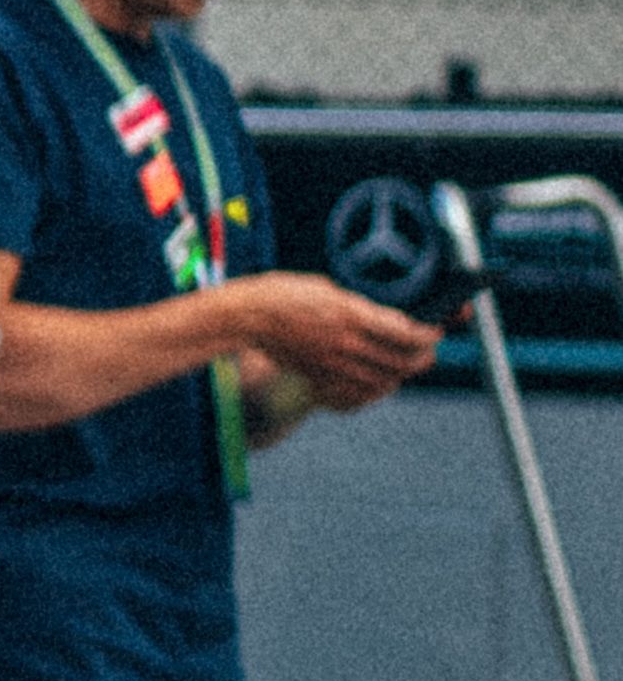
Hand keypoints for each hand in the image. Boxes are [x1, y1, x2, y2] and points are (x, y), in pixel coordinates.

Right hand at [235, 271, 438, 411]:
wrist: (245, 317)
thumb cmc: (282, 293)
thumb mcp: (327, 287)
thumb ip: (359, 306)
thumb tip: (386, 319)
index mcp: (350, 315)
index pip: (406, 334)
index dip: (429, 335)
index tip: (435, 331)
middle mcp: (345, 343)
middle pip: (401, 362)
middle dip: (423, 358)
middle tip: (428, 351)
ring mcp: (332, 364)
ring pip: (384, 380)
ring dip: (401, 374)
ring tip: (406, 365)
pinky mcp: (318, 377)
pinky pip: (358, 392)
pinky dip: (375, 389)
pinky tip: (378, 380)